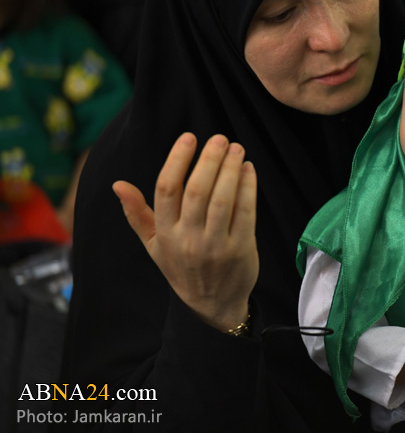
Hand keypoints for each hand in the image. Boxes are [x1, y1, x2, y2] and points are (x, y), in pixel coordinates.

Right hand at [112, 132, 257, 331]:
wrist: (211, 305)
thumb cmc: (181, 268)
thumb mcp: (153, 245)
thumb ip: (137, 213)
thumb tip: (118, 185)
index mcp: (164, 234)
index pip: (166, 190)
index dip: (177, 160)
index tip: (189, 138)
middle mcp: (188, 240)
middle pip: (196, 190)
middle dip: (209, 159)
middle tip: (220, 139)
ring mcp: (215, 246)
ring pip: (222, 199)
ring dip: (231, 169)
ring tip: (236, 149)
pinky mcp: (240, 249)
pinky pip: (245, 212)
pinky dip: (248, 187)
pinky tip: (248, 170)